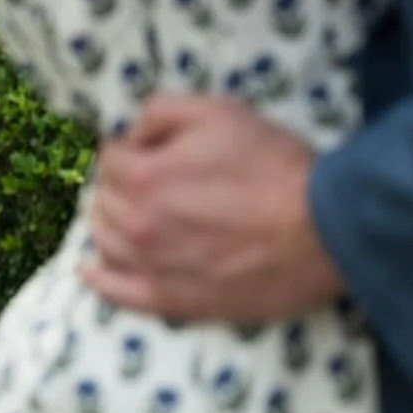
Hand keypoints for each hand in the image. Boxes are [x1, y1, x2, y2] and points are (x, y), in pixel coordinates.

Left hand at [81, 93, 343, 321]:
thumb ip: (162, 112)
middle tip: (147, 176)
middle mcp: (138, 226)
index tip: (148, 146)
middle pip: (102, 199)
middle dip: (117, 182)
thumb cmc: (273, 164)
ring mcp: (154, 269)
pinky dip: (99, 279)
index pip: (109, 157)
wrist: (320, 229)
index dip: (128, 145)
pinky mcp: (174, 302)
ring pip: (105, 242)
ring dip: (109, 220)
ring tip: (130, 211)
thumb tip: (131, 133)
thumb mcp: (219, 110)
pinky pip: (118, 294)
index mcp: (145, 177)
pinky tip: (92, 269)